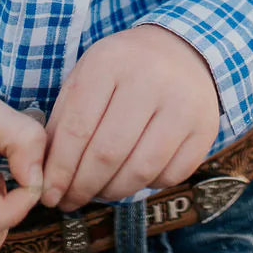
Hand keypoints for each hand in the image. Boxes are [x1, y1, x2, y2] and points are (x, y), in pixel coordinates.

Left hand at [40, 26, 220, 210]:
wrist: (182, 50)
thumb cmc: (123, 70)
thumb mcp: (88, 76)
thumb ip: (65, 120)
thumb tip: (48, 176)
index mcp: (110, 61)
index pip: (77, 129)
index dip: (59, 170)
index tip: (49, 194)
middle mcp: (150, 79)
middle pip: (108, 154)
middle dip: (82, 187)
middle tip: (70, 202)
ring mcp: (182, 104)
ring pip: (140, 171)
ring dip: (111, 192)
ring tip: (98, 191)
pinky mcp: (204, 128)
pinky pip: (169, 176)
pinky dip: (145, 186)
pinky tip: (132, 176)